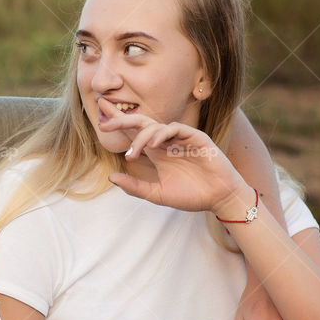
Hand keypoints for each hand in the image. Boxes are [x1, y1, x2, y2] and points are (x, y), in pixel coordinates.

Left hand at [97, 99, 246, 211]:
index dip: (119, 127)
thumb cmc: (191, 195)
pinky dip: (162, 134)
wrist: (219, 199)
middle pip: (141, 124)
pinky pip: (175, 129)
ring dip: (141, 138)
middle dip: (123, 120)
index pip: (134, 134)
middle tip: (105, 124)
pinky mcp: (195, 138)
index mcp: (157, 153)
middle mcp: (166, 142)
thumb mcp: (157, 194)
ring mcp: (180, 138)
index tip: (100, 123)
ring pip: (155, 127)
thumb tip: (111, 177)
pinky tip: (153, 145)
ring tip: (133, 153)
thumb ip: (135, 187)